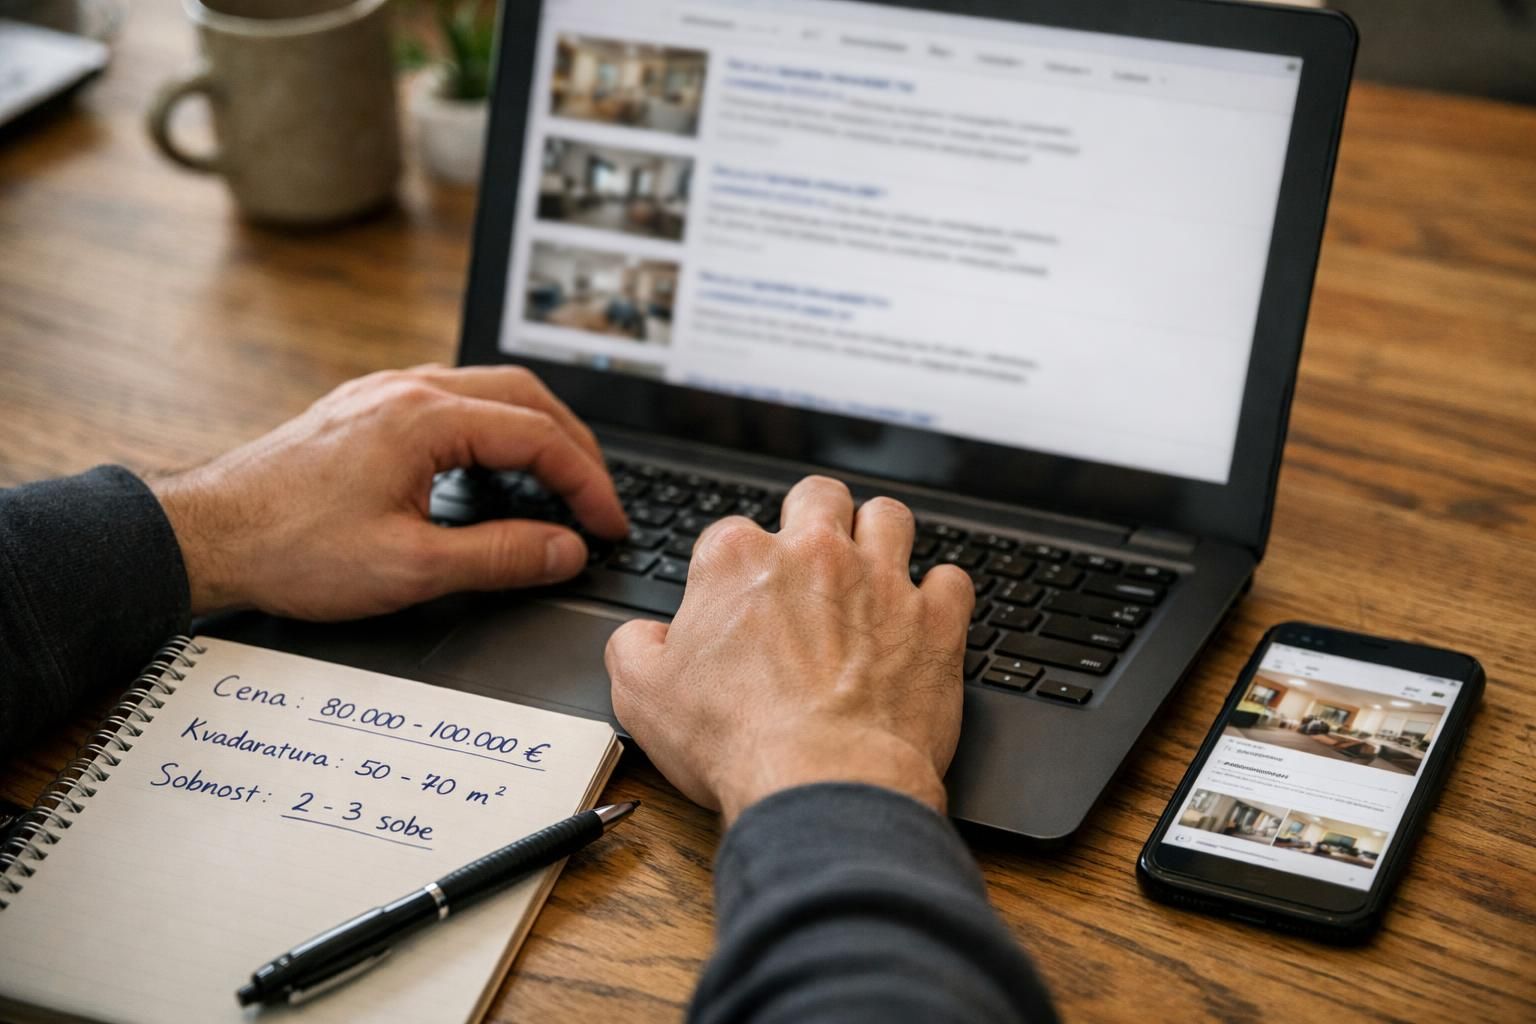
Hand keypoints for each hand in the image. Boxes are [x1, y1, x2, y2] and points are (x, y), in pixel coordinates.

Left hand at [150, 364, 626, 618]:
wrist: (205, 535)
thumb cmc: (291, 549)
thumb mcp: (411, 568)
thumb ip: (501, 556)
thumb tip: (565, 550)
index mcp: (426, 418)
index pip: (540, 437)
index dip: (587, 483)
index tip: (609, 524)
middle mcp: (408, 389)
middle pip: (525, 397)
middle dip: (574, 448)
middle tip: (598, 499)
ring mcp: (384, 393)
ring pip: (490, 392)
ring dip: (535, 434)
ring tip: (559, 485)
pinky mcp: (365, 409)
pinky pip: (453, 401)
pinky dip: (494, 432)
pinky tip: (494, 471)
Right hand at [606, 476, 973, 822]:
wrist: (823, 782)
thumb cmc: (736, 742)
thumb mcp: (641, 696)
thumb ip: (634, 647)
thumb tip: (644, 637)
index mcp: (738, 561)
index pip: (732, 532)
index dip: (733, 567)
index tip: (738, 601)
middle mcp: (814, 554)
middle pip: (819, 496)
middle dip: (814, 517)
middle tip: (810, 559)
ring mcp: (881, 582)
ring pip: (890, 517)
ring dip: (880, 536)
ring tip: (872, 569)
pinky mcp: (935, 621)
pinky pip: (953, 579)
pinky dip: (941, 596)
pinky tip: (925, 618)